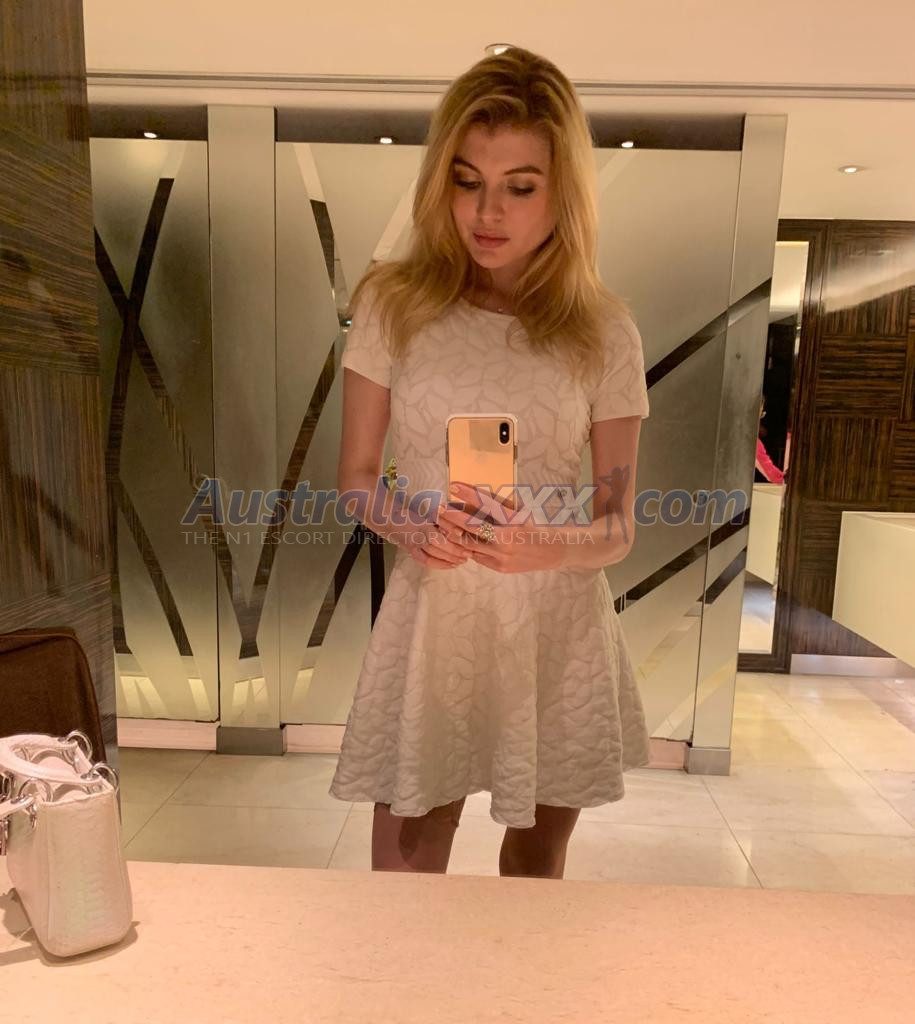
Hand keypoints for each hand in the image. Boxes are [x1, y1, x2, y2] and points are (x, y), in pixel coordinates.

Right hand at [395, 516, 470, 569]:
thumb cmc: (414, 513)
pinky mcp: (412, 552)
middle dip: (453, 551)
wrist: (392, 520)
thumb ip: (443, 520)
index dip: (451, 536)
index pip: (438, 531)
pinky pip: (426, 562)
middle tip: (468, 554)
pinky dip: (440, 565)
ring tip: (463, 561)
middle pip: (436, 545)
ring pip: (432, 555)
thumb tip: (460, 530)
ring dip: (449, 559)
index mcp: (422, 523)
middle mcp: (418, 535)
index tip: (463, 538)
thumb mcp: (428, 512)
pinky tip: (451, 565)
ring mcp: (414, 545)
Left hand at [436, 482, 567, 573]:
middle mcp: (506, 539)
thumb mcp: (520, 511)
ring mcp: (502, 556)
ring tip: (443, 523)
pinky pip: (476, 556)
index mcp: (514, 520)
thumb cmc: (532, 525)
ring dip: (454, 533)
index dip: (468, 494)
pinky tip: (458, 539)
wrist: (551, 551)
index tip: (453, 486)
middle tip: (439, 508)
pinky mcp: (499, 567)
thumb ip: (499, 505)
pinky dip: (467, 547)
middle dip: (452, 517)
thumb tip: (473, 494)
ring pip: (469, 545)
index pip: (487, 504)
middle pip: (471, 527)